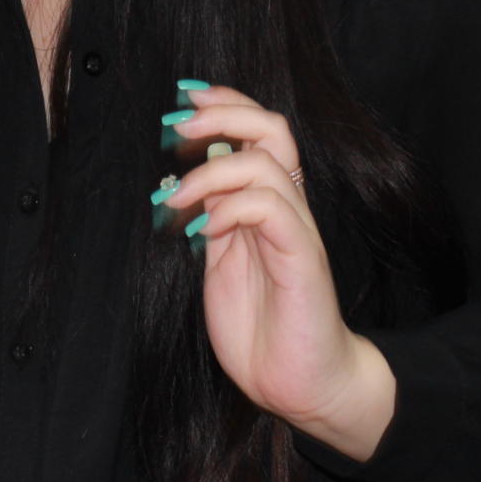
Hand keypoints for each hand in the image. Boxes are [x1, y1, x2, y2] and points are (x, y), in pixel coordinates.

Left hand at [159, 84, 394, 455]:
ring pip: (267, 162)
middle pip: (272, 128)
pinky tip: (204, 228)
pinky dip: (230, 206)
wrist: (300, 385)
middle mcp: (287, 207)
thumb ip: (210, 219)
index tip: (185, 96)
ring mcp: (297, 230)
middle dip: (224, 114)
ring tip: (176, 199)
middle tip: (177, 125)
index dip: (226, 104)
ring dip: (211, 170)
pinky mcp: (303, 257)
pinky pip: (271, 208)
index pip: (259, 131)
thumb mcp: (220, 263)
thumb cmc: (261, 327)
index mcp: (267, 204)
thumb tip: (182, 178)